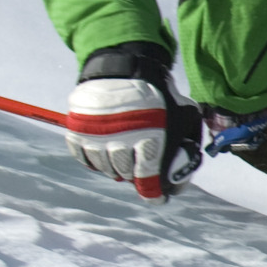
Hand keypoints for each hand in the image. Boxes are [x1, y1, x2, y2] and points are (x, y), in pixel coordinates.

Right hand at [65, 43, 200, 200]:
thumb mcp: (184, 114)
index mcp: (148, 138)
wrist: (126, 68)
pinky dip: (94, 160)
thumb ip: (188, 143)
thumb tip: (184, 175)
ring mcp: (96, 136)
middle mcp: (120, 140)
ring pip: (104, 168)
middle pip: (125, 174)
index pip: (148, 179)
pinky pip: (84, 157)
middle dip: (135, 176)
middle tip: (140, 172)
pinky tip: (104, 153)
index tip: (158, 198)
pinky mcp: (77, 130)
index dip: (154, 194)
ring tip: (122, 160)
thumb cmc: (160, 96)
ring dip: (115, 168)